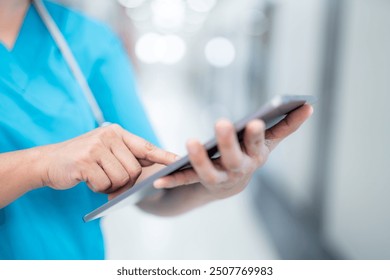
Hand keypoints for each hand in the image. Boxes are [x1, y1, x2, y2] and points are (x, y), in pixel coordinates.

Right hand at [39, 124, 177, 196]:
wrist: (48, 161)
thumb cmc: (82, 159)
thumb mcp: (106, 150)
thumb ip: (127, 156)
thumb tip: (155, 166)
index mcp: (117, 132)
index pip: (146, 146)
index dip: (164, 156)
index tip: (179, 162)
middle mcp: (108, 136)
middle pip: (135, 170)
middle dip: (126, 181)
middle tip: (110, 179)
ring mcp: (96, 147)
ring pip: (122, 178)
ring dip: (111, 186)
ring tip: (97, 177)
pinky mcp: (85, 162)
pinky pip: (105, 185)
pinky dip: (98, 189)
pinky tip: (87, 180)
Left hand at [153, 104, 312, 198]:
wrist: (234, 183)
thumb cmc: (252, 154)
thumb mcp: (269, 141)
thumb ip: (287, 125)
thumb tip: (309, 105)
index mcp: (256, 156)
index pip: (257, 145)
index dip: (255, 135)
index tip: (254, 121)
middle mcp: (239, 170)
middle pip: (234, 159)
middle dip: (229, 143)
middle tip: (222, 123)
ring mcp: (219, 178)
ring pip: (209, 173)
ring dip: (200, 160)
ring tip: (190, 141)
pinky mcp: (200, 181)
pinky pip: (186, 181)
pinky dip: (174, 180)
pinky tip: (158, 179)